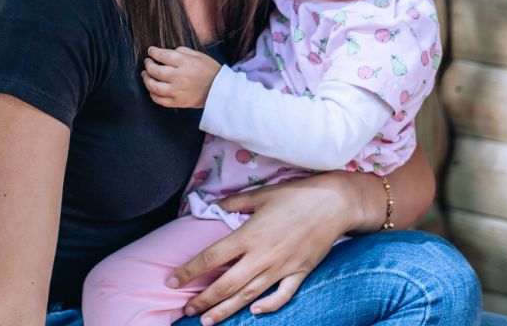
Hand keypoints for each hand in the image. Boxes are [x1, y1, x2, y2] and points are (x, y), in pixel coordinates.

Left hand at [142, 46, 220, 107]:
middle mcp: (179, 77)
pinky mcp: (178, 102)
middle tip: (147, 62)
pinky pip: (159, 100)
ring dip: (146, 79)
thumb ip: (182, 51)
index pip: (163, 55)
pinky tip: (152, 88)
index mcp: (185, 63)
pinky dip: (152, 93)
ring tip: (145, 74)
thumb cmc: (210, 70)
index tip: (150, 51)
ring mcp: (177, 91)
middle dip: (148, 64)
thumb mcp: (199, 55)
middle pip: (155, 71)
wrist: (219, 90)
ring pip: (154, 86)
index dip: (153, 52)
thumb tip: (166, 52)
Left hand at [167, 172, 364, 324]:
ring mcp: (281, 267)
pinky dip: (269, 306)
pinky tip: (254, 313)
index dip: (190, 271)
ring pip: (248, 295)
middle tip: (186, 310)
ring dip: (226, 310)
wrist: (334, 203)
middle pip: (226, 284)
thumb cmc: (296, 195)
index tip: (172, 281)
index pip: (212, 257)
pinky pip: (282, 295)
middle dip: (203, 299)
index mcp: (250, 234)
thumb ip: (235, 202)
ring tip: (207, 321)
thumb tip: (213, 204)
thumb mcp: (262, 194)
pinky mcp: (300, 272)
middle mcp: (262, 255)